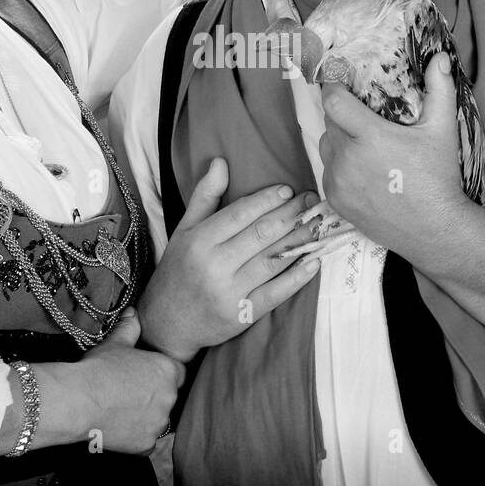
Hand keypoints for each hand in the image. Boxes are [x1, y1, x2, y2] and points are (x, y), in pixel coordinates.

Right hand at [65, 308, 183, 454]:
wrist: (78, 401)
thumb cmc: (97, 370)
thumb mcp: (115, 343)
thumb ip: (130, 328)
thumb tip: (133, 313)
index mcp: (168, 371)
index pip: (178, 372)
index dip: (161, 374)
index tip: (146, 376)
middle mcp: (169, 397)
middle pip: (168, 396)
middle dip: (153, 395)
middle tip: (129, 392)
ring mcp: (159, 423)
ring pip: (157, 419)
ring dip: (145, 416)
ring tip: (121, 409)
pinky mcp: (146, 444)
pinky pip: (146, 441)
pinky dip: (135, 436)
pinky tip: (119, 425)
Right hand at [138, 158, 322, 361]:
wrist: (166, 322)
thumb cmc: (178, 269)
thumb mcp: (184, 230)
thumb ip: (205, 196)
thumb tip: (221, 163)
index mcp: (199, 241)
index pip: (239, 214)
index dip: (266, 200)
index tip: (288, 190)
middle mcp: (214, 265)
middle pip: (261, 234)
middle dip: (291, 215)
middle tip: (313, 202)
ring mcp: (229, 292)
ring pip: (272, 260)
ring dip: (299, 241)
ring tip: (318, 225)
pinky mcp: (241, 315)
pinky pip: (275, 294)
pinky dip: (297, 278)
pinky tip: (314, 262)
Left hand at [317, 54, 472, 265]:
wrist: (435, 231)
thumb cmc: (439, 179)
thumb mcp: (442, 131)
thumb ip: (440, 90)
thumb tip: (440, 58)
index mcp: (370, 137)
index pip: (333, 101)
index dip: (331, 85)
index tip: (338, 79)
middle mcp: (347, 159)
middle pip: (330, 122)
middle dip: (342, 114)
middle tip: (362, 115)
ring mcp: (338, 182)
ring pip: (327, 147)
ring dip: (339, 140)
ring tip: (364, 144)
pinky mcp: (335, 201)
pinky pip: (328, 173)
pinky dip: (339, 166)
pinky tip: (362, 170)